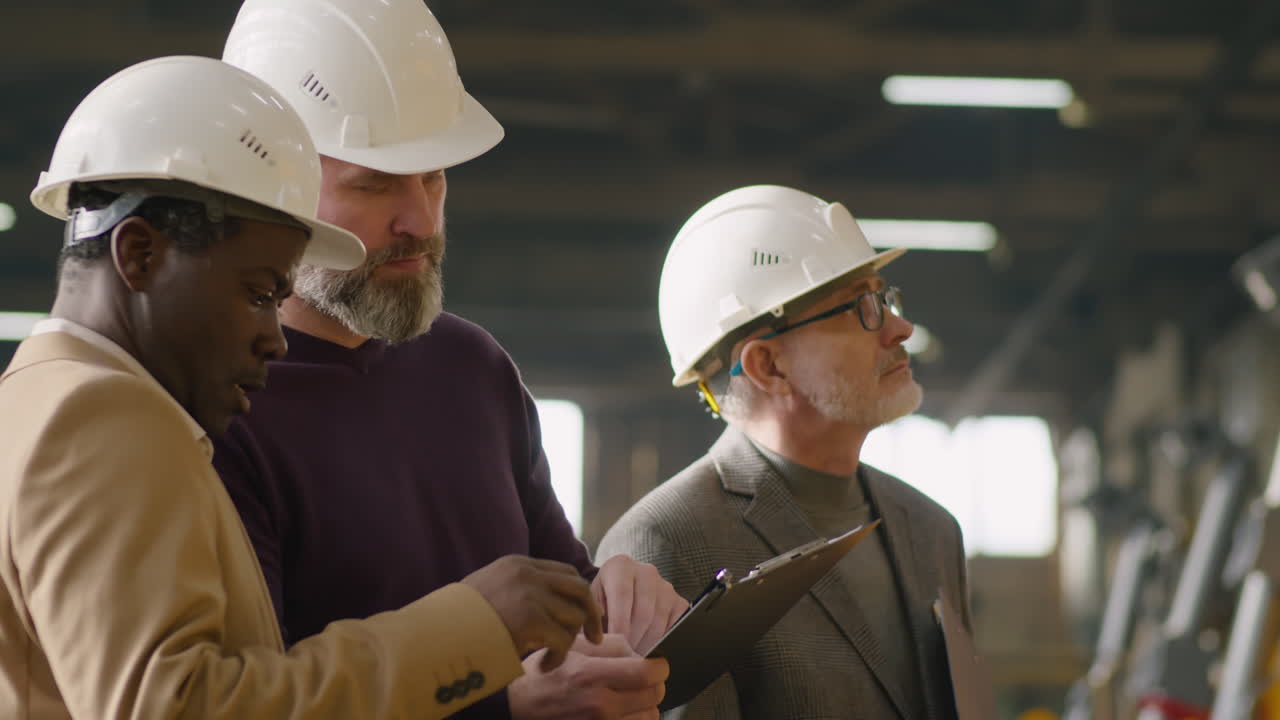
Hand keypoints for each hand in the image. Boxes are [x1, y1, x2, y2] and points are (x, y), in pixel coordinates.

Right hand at [462, 555, 603, 670]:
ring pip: (574, 616)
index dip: (578, 596)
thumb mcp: (487, 590)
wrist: (435, 634)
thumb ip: (515, 589)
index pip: (564, 572)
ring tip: (551, 657)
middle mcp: (527, 574)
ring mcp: (530, 594)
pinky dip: (559, 656)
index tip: (583, 616)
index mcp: (518, 564)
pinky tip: (544, 666)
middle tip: (595, 638)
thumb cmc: (457, 621)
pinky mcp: (531, 619)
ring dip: (569, 641)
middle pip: (579, 588)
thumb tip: (544, 603)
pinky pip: (563, 640)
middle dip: (591, 614)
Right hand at [509, 633, 669, 719]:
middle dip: (653, 685)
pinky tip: (621, 712)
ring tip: (629, 698)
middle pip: (654, 697)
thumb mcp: (573, 647)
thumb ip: (614, 646)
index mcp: (592, 676)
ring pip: (649, 718)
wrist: (517, 707)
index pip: (647, 674)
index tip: (656, 665)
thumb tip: (642, 656)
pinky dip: (633, 719)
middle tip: (641, 680)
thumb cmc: (543, 675)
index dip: (659, 667)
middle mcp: (599, 706)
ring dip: (645, 706)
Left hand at [592, 555, 688, 654]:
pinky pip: (675, 627)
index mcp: (620, 566)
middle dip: (632, 641)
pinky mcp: (680, 602)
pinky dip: (663, 643)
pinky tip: (649, 652)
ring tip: (633, 659)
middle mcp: (646, 572)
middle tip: (623, 660)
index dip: (618, 624)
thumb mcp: (590, 604)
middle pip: (643, 613)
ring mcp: (666, 587)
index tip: (614, 647)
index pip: (622, 595)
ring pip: (659, 623)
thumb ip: (591, 616)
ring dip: (646, 645)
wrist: (617, 593)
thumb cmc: (600, 601)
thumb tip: (598, 637)